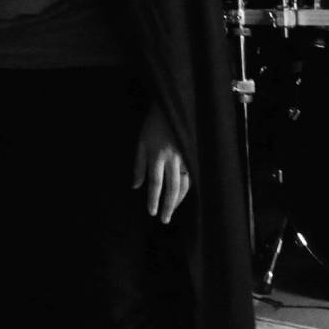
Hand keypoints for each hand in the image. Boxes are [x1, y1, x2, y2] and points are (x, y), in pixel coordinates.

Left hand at [131, 103, 189, 223]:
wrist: (173, 107)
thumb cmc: (153, 125)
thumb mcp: (141, 143)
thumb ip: (138, 165)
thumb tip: (136, 186)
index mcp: (157, 155)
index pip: (155, 183)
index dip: (153, 199)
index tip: (152, 212)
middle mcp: (172, 159)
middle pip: (172, 188)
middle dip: (169, 206)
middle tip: (165, 220)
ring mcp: (184, 157)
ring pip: (184, 183)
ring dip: (179, 199)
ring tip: (172, 210)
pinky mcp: (192, 154)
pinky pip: (191, 175)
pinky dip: (188, 187)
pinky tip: (184, 195)